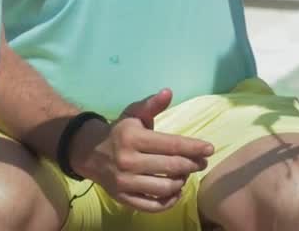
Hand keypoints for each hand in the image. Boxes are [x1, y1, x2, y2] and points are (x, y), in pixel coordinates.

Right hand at [70, 89, 213, 212]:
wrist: (88, 151)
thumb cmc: (119, 131)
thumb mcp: (133, 113)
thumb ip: (152, 104)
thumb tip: (168, 92)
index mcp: (133, 138)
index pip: (171, 145)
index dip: (194, 147)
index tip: (210, 149)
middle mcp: (128, 161)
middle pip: (172, 167)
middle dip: (192, 165)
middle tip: (202, 162)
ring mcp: (125, 182)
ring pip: (165, 188)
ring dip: (181, 182)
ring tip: (185, 174)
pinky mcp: (123, 198)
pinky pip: (152, 206)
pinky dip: (169, 201)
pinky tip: (175, 191)